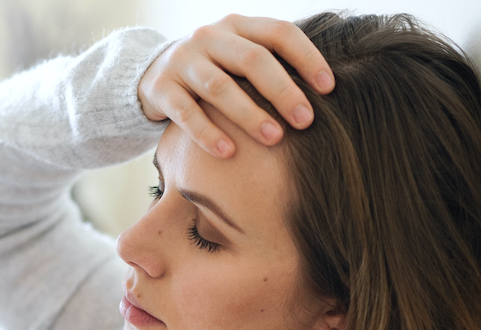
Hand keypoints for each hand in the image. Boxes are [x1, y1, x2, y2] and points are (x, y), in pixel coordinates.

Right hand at [138, 15, 334, 157]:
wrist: (151, 74)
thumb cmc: (212, 71)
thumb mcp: (238, 58)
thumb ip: (270, 66)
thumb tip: (323, 95)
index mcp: (237, 26)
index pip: (279, 33)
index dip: (307, 58)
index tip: (329, 88)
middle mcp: (210, 37)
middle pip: (253, 60)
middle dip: (283, 91)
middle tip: (306, 121)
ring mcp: (183, 61)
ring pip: (220, 87)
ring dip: (250, 114)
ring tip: (274, 138)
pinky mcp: (161, 88)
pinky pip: (186, 112)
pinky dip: (208, 133)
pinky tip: (228, 152)